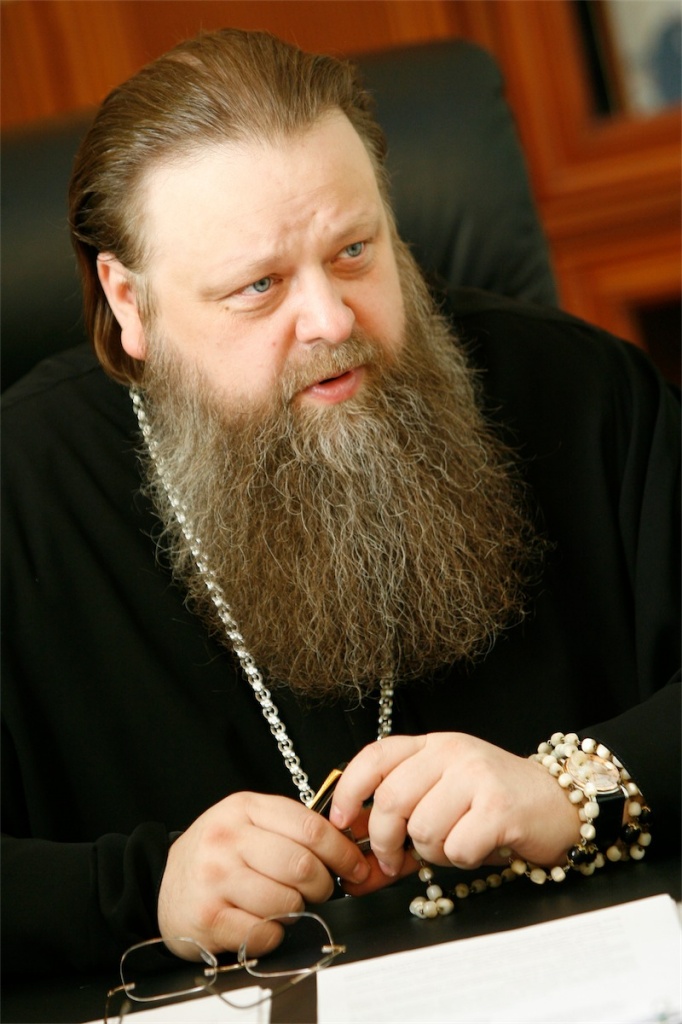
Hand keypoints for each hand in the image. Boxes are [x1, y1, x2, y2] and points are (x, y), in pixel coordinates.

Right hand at [157, 791, 369, 957]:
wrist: (162, 885)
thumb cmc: (216, 854)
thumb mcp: (247, 822)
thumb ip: (289, 826)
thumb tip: (346, 845)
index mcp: (244, 809)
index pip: (310, 827)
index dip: (342, 851)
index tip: (356, 867)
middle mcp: (227, 839)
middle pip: (303, 865)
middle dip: (322, 884)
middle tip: (318, 889)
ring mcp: (215, 878)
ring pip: (287, 902)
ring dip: (296, 910)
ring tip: (282, 903)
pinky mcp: (208, 918)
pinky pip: (265, 933)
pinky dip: (274, 933)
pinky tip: (260, 921)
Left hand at [329, 733, 581, 893]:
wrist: (561, 802)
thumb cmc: (497, 804)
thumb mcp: (445, 799)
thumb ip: (402, 823)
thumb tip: (358, 869)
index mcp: (433, 745)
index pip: (376, 756)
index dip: (349, 790)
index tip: (340, 822)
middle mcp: (452, 753)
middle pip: (391, 800)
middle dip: (385, 841)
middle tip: (395, 861)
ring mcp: (476, 777)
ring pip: (422, 829)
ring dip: (433, 853)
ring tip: (455, 843)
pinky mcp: (499, 807)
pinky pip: (457, 848)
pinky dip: (462, 860)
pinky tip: (479, 847)